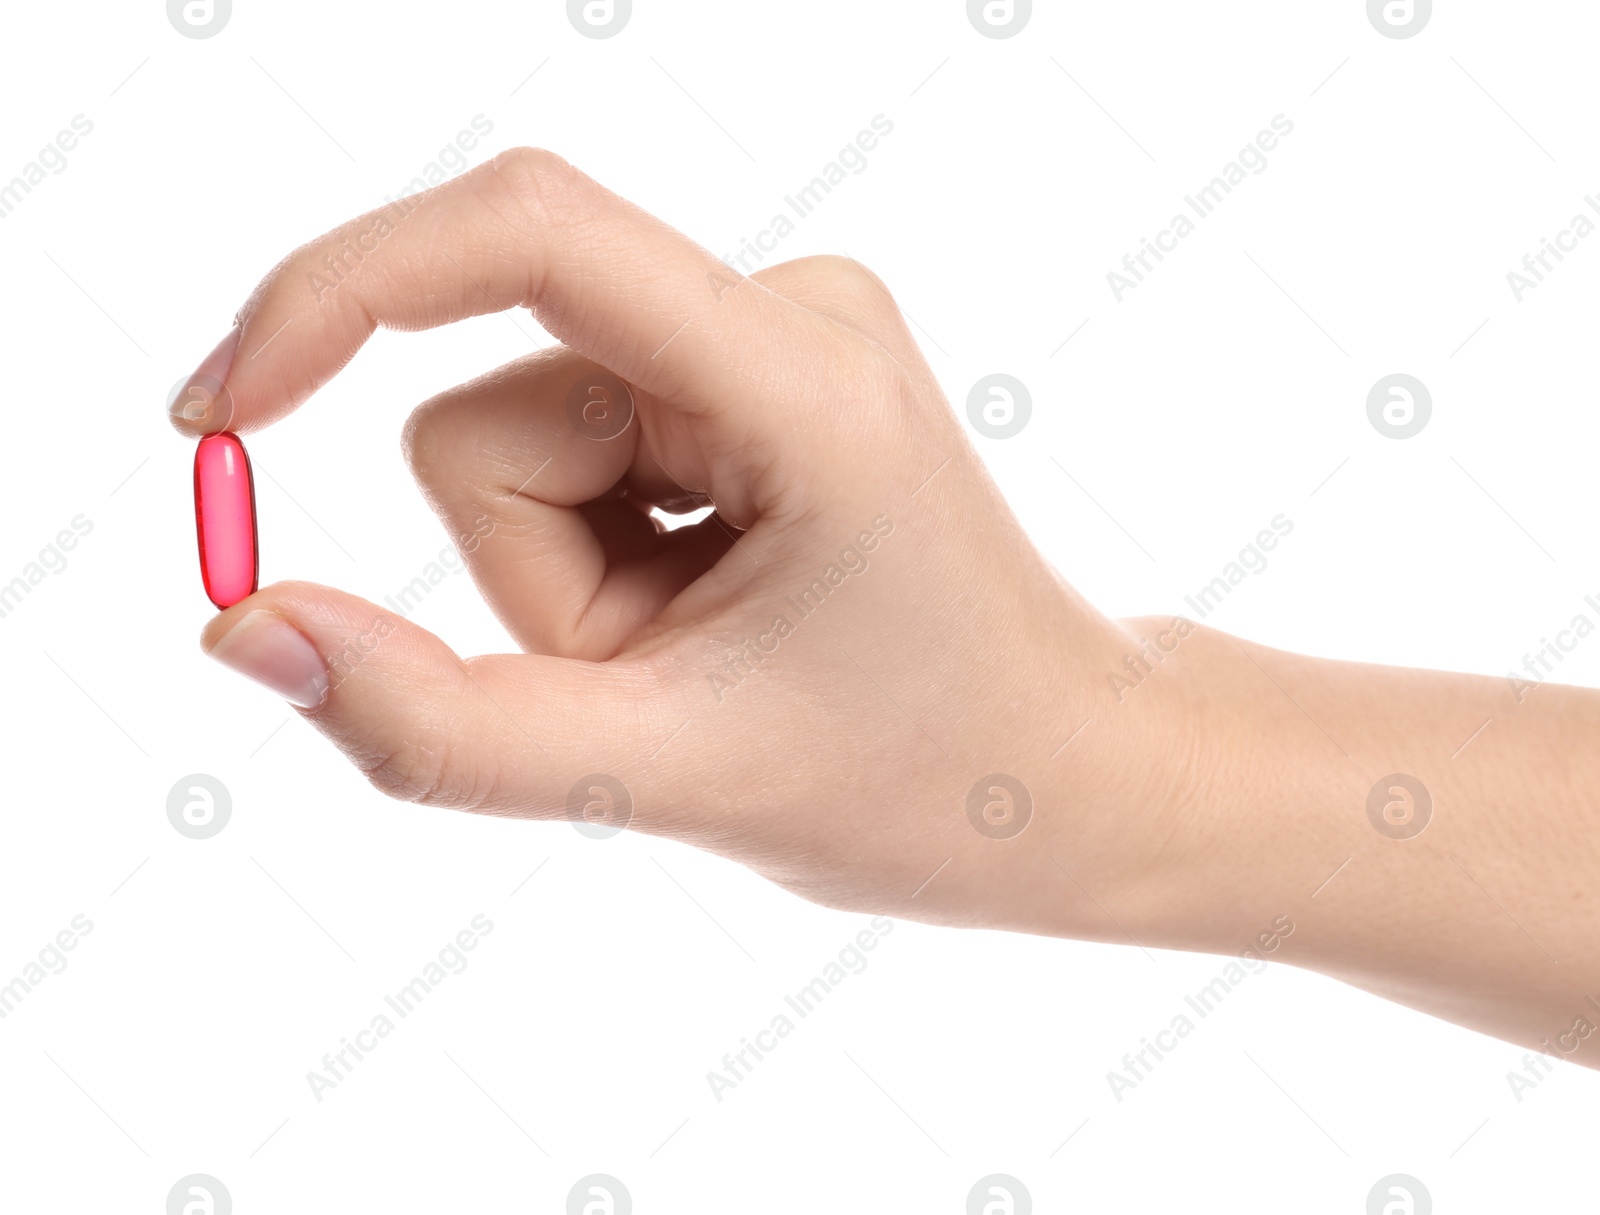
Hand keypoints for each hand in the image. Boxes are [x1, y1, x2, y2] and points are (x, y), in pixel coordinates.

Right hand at [182, 149, 1170, 937]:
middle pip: (496, 416)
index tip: (223, 413)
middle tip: (671, 675)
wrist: (1067, 776)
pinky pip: (572, 455)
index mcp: (801, 376)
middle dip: (535, 582)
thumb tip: (243, 628)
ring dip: (573, 586)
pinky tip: (715, 611)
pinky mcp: (741, 379)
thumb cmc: (928, 783)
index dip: (341, 290)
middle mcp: (786, 312)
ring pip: (520, 446)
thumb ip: (442, 728)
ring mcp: (765, 339)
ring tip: (704, 652)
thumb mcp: (670, 776)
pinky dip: (602, 566)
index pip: (527, 230)